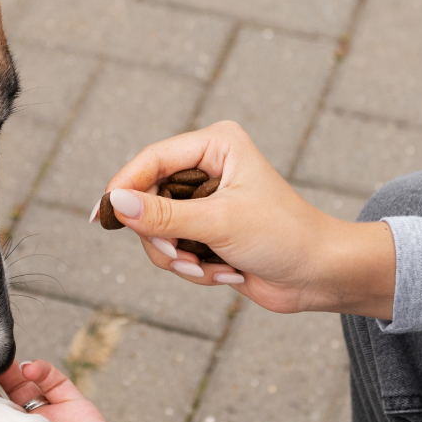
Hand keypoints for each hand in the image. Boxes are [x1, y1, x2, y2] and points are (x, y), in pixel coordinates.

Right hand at [100, 121, 396, 317]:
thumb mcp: (220, 223)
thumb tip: (114, 203)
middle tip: (182, 256)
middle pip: (148, 199)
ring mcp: (205, 202)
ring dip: (179, 258)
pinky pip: (172, 251)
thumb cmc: (284, 236)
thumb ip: (164, 215)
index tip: (101, 216)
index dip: (124, 186)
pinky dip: (193, 268)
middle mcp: (207, 168)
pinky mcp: (206, 231)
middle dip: (163, 237)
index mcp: (216, 145)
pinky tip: (226, 274)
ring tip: (210, 269)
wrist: (320, 275)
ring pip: (156, 231)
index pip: (152, 159)